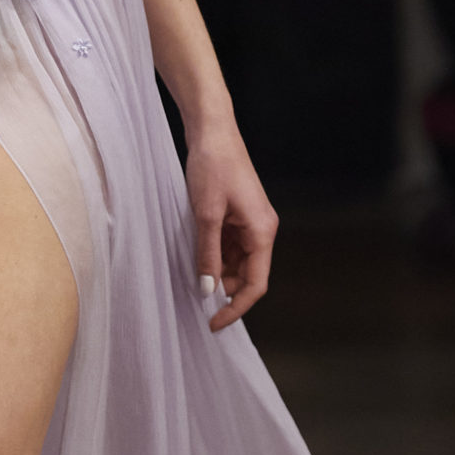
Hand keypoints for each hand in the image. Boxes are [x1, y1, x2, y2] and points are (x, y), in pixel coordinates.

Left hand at [185, 118, 277, 331]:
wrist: (212, 131)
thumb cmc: (213, 166)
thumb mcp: (206, 215)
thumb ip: (207, 255)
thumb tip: (207, 290)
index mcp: (262, 232)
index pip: (256, 285)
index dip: (236, 308)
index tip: (213, 323)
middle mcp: (261, 230)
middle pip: (247, 276)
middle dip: (224, 290)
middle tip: (195, 301)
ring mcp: (250, 223)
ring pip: (236, 263)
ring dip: (217, 273)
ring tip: (191, 276)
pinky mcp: (237, 216)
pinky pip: (228, 246)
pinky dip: (213, 256)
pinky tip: (195, 256)